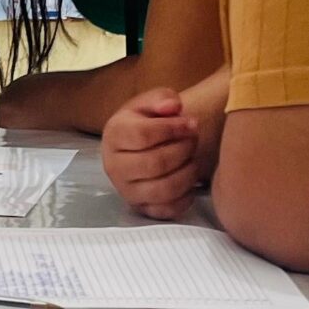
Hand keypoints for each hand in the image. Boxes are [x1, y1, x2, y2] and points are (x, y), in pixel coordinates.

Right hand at [102, 87, 205, 219]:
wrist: (141, 144)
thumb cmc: (149, 121)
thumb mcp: (153, 102)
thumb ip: (163, 98)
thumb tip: (171, 107)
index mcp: (114, 134)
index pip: (143, 135)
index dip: (173, 129)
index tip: (192, 124)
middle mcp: (114, 166)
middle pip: (155, 164)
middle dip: (183, 150)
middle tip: (194, 141)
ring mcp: (126, 191)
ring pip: (163, 189)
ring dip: (188, 173)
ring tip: (193, 159)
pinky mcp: (141, 209)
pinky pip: (167, 210)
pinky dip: (185, 197)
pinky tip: (189, 181)